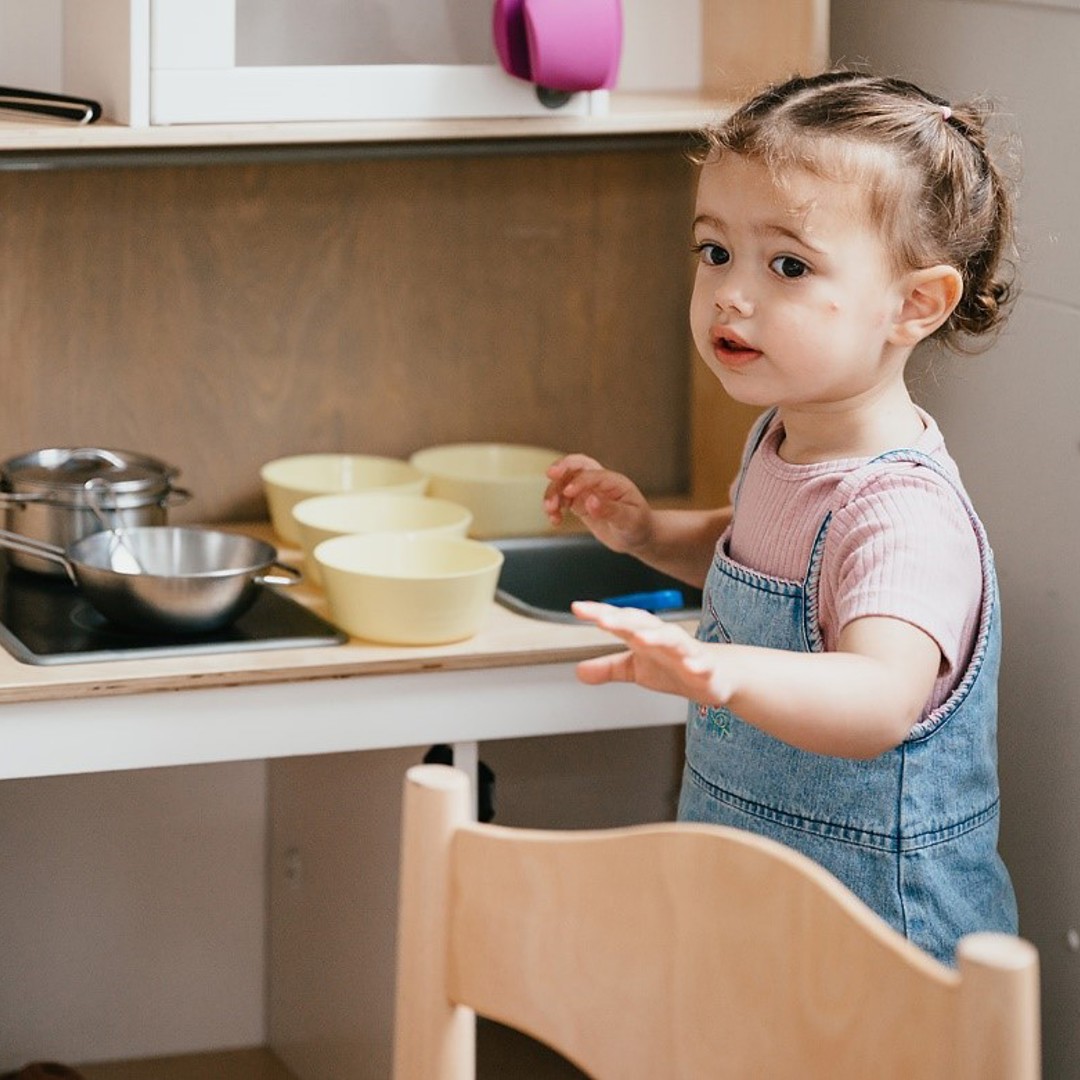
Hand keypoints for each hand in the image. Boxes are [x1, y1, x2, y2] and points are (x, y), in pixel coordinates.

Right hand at [543, 454, 652, 553]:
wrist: (637, 537)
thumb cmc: (639, 526)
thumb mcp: (630, 520)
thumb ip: (611, 510)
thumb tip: (591, 501)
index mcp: (614, 481)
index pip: (592, 474)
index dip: (579, 481)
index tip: (568, 493)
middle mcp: (598, 483)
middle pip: (576, 466)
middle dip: (562, 467)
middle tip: (550, 474)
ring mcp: (587, 492)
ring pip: (564, 484)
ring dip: (553, 493)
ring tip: (550, 509)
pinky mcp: (580, 503)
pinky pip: (562, 500)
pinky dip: (554, 508)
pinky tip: (555, 520)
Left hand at [571, 600, 732, 703]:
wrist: (716, 674)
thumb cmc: (673, 665)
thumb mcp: (636, 669)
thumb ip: (608, 668)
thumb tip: (579, 671)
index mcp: (643, 635)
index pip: (618, 620)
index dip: (599, 612)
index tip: (578, 608)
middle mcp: (662, 638)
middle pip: (641, 623)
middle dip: (622, 620)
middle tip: (602, 619)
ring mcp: (685, 650)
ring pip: (670, 639)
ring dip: (656, 636)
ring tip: (641, 638)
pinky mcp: (705, 666)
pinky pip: (700, 663)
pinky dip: (696, 663)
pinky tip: (690, 666)